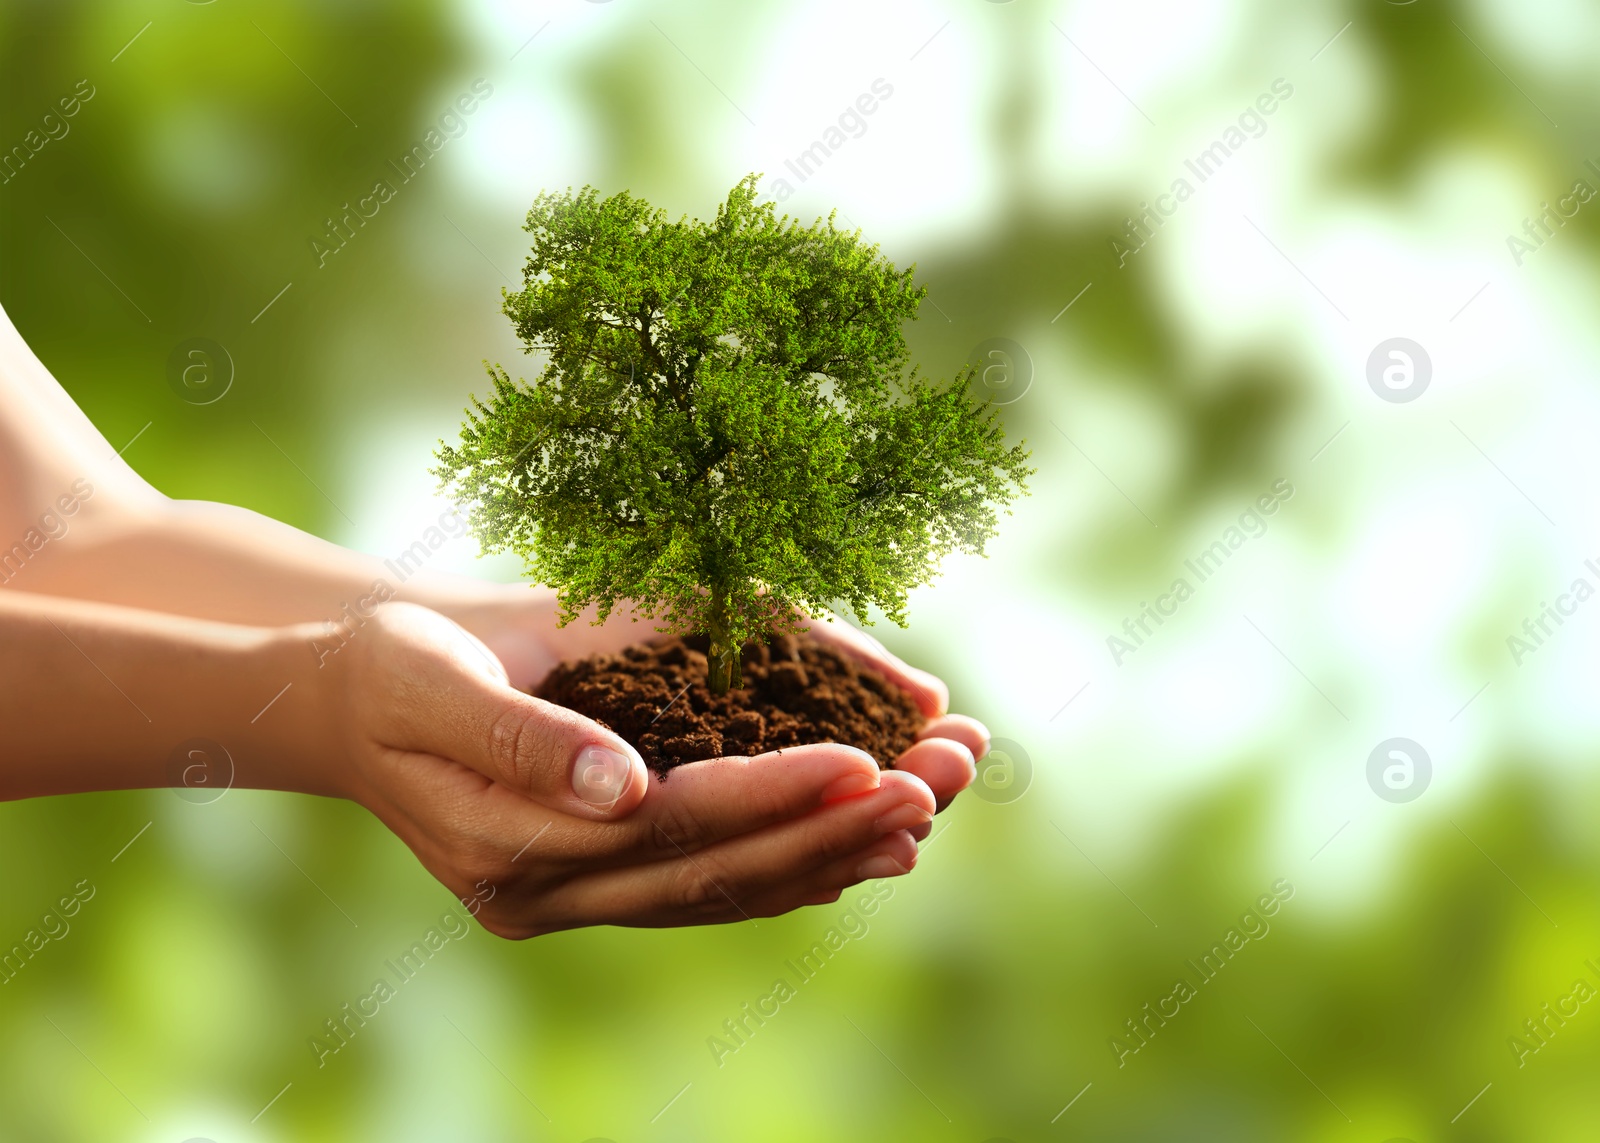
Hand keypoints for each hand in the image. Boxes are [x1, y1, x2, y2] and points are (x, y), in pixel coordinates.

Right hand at [331, 603, 940, 936]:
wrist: (351, 699)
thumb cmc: (392, 668)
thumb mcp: (432, 678)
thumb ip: (521, 736)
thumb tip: (626, 788)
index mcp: (503, 843)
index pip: (666, 824)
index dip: (769, 795)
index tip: (867, 759)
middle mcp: (543, 892)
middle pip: (714, 873)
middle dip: (834, 828)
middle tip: (939, 784)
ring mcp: (569, 899)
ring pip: (722, 891)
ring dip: (833, 853)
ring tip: (931, 812)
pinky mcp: (593, 884)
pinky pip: (705, 889)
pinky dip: (788, 869)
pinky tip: (861, 850)